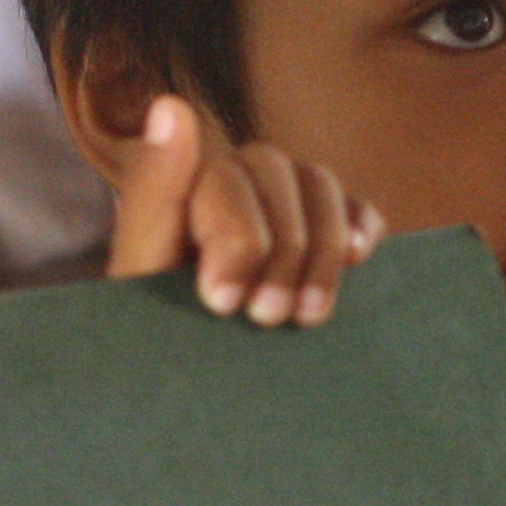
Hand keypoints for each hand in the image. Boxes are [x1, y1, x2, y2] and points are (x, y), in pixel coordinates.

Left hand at [104, 96, 379, 326]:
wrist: (188, 399)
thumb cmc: (158, 338)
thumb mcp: (143, 274)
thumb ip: (154, 194)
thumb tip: (171, 106)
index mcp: (185, 188)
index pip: (226, 178)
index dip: (235, 237)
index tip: (222, 301)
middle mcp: (235, 185)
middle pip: (277, 173)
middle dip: (281, 250)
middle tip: (266, 318)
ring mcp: (283, 207)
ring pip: (320, 186)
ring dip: (323, 249)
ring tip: (308, 314)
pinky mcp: (324, 235)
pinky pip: (356, 208)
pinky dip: (362, 227)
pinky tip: (359, 261)